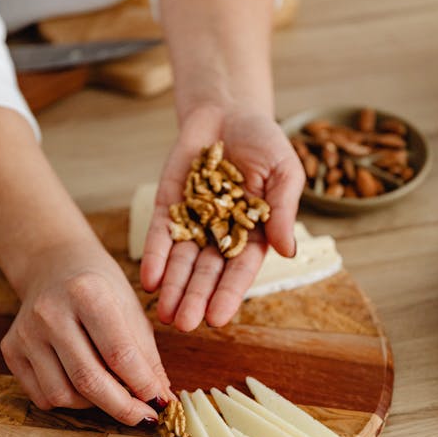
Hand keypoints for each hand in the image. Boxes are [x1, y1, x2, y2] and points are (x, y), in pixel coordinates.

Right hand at [1, 240, 174, 424]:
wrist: (55, 265)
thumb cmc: (101, 288)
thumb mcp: (131, 310)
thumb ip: (146, 355)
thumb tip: (162, 399)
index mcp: (87, 293)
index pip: (119, 354)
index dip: (144, 385)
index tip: (161, 404)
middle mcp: (51, 312)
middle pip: (89, 380)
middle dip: (122, 407)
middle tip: (144, 417)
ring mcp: (26, 332)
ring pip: (63, 395)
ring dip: (95, 404)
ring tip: (112, 390)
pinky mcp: (11, 349)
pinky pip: (43, 395)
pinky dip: (70, 400)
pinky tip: (83, 384)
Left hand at [141, 105, 304, 330]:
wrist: (228, 112)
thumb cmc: (265, 143)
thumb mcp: (284, 172)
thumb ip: (284, 210)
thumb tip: (289, 251)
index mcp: (253, 233)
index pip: (239, 270)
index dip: (228, 294)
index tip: (218, 319)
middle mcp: (220, 235)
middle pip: (206, 272)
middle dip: (195, 297)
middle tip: (184, 324)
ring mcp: (192, 222)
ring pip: (181, 261)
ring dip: (172, 286)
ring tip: (163, 314)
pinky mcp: (168, 206)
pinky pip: (160, 234)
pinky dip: (154, 255)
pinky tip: (148, 279)